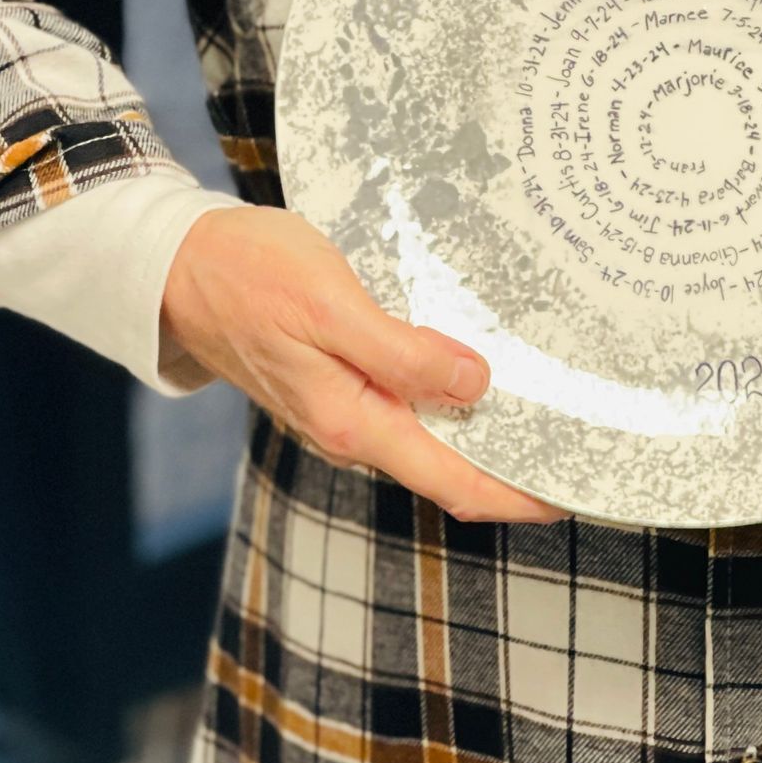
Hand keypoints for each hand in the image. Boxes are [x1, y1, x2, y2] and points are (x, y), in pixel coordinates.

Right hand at [161, 205, 565, 523]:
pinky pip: (406, 406)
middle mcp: (351, 430)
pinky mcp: (337, 384)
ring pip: (429, 436)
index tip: (572, 491)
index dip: (517, 494)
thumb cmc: (250, 275)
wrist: (179, 268)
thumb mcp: (330, 302)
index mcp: (353, 421)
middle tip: (581, 448)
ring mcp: (343, 410)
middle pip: (449, 466)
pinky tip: (477, 372)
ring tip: (546, 412)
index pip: (454, 479)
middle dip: (512, 464)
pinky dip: (448, 400)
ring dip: (483, 430)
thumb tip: (475, 385)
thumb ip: (400, 351)